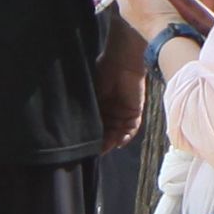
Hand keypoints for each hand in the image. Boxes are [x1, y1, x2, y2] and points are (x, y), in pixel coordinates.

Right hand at [95, 15, 153, 153]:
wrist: (123, 62)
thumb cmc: (104, 72)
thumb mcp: (92, 92)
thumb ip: (90, 107)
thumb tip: (78, 124)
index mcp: (98, 103)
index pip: (95, 123)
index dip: (91, 134)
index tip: (85, 145)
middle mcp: (111, 109)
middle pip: (106, 130)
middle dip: (102, 141)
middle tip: (96, 151)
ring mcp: (123, 111)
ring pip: (118, 131)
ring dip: (113, 140)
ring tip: (106, 148)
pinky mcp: (135, 111)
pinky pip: (131, 128)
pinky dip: (126, 136)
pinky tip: (119, 142)